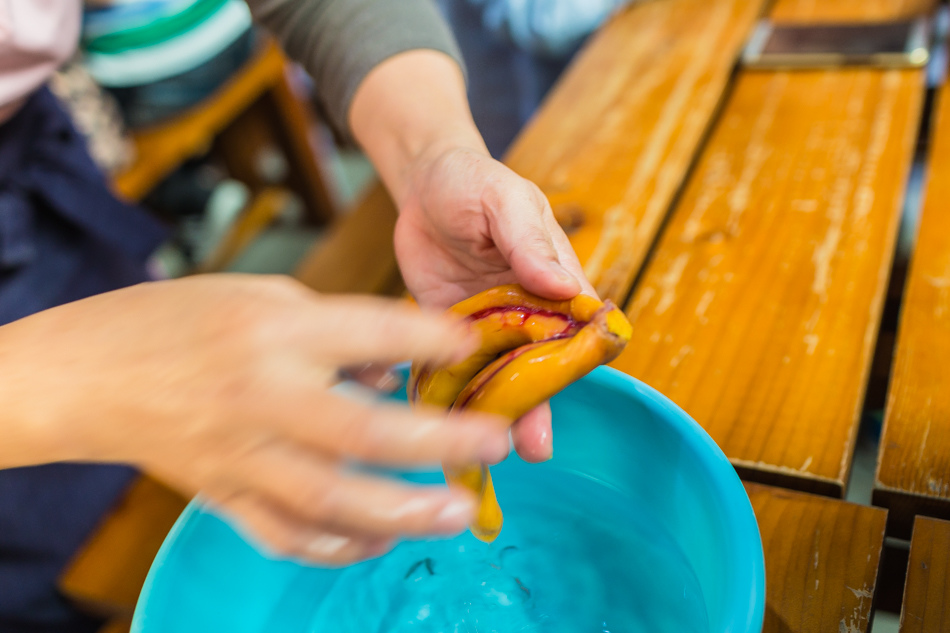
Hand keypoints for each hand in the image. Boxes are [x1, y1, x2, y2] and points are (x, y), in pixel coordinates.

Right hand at [0, 275, 510, 565]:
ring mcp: (243, 455)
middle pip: (362, 432)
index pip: (373, 334)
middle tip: (495, 447)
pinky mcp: (225, 496)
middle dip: (439, 443)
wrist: (90, 375)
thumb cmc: (177, 322)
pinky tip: (379, 540)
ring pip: (331, 499)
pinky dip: (340, 545)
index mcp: (275, 333)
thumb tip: (397, 368)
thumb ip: (336, 331)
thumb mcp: (262, 298)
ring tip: (458, 512)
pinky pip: (288, 535)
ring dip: (402, 512)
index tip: (479, 344)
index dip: (434, 339)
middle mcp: (263, 396)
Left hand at [394, 144, 595, 461]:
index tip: (568, 388)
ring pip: (493, 379)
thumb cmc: (474, 183)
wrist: (424, 183)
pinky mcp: (444, 333)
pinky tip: (435, 431)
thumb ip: (530, 242)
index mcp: (553, 283)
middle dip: (536, 408)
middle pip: (536, 368)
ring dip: (492, 416)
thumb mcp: (505, 200)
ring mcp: (483, 329)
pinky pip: (446, 370)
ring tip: (487, 457)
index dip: (573, 361)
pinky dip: (442, 399)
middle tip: (534, 447)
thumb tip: (565, 286)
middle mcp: (524, 315)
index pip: (574, 329)